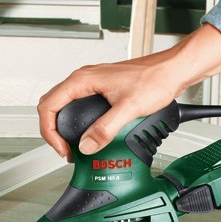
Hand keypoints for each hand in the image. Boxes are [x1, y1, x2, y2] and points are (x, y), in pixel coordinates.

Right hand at [37, 24, 220, 158]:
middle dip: (55, 131)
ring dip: (67, 127)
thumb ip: (105, 128)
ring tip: (76, 145)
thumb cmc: (154, 79)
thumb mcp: (128, 108)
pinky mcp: (103, 90)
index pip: (49, 105)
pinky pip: (81, 106)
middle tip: (66, 150)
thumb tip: (87, 145)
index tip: (62, 148)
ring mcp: (93, 85)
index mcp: (83, 80)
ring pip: (67, 106)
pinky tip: (91, 134)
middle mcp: (85, 80)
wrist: (171, 71)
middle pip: (53, 106)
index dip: (50, 131)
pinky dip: (80, 123)